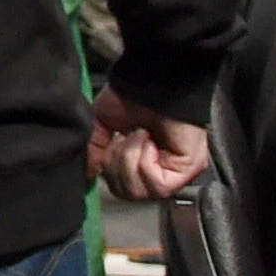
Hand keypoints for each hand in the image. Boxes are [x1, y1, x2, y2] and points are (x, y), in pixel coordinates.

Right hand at [90, 88, 210, 200]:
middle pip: (129, 194)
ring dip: (130, 158)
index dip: (108, 170)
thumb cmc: (130, 97)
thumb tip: (88, 173)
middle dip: (117, 164)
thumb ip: (94, 152)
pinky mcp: (188, 170)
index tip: (107, 145)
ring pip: (141, 191)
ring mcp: (177, 172)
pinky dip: (144, 158)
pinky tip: (148, 137)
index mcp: (143, 162)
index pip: (121, 189)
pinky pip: (157, 183)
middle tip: (121, 138)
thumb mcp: (101, 124)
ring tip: (138, 134)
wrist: (151, 81)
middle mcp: (162, 170)